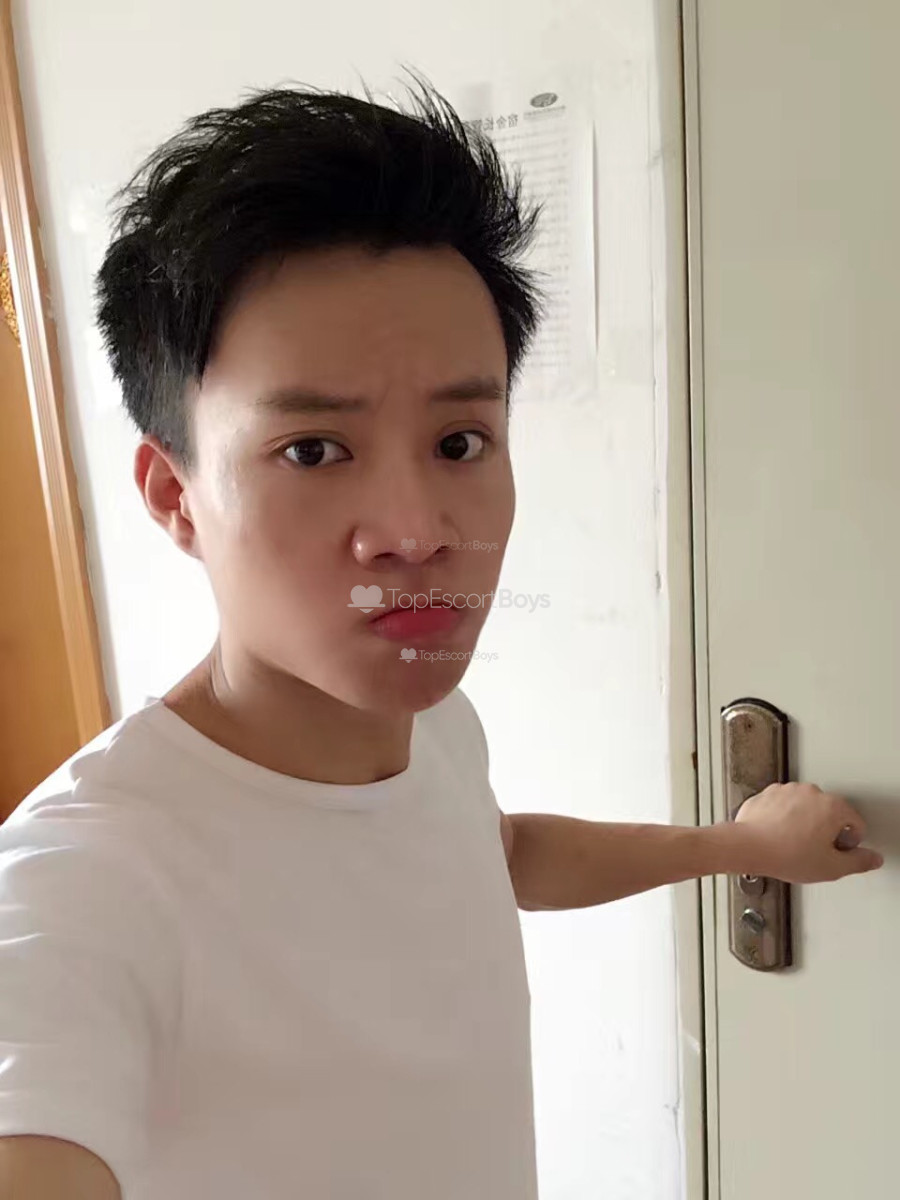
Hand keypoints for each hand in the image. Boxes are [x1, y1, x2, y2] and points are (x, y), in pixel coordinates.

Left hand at [734, 782, 884, 882]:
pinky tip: (779, 834)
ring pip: (807, 807)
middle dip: (827, 830)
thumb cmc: (785, 854)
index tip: (838, 852)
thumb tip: (871, 858)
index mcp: (833, 807)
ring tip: (794, 843)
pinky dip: (784, 817)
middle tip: (815, 850)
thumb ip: (858, 862)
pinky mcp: (769, 793)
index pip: (856, 822)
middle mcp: (812, 792)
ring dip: (805, 822)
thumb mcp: (832, 867)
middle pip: (831, 812)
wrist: (748, 847)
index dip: (850, 842)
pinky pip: (784, 805)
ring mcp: (788, 790)